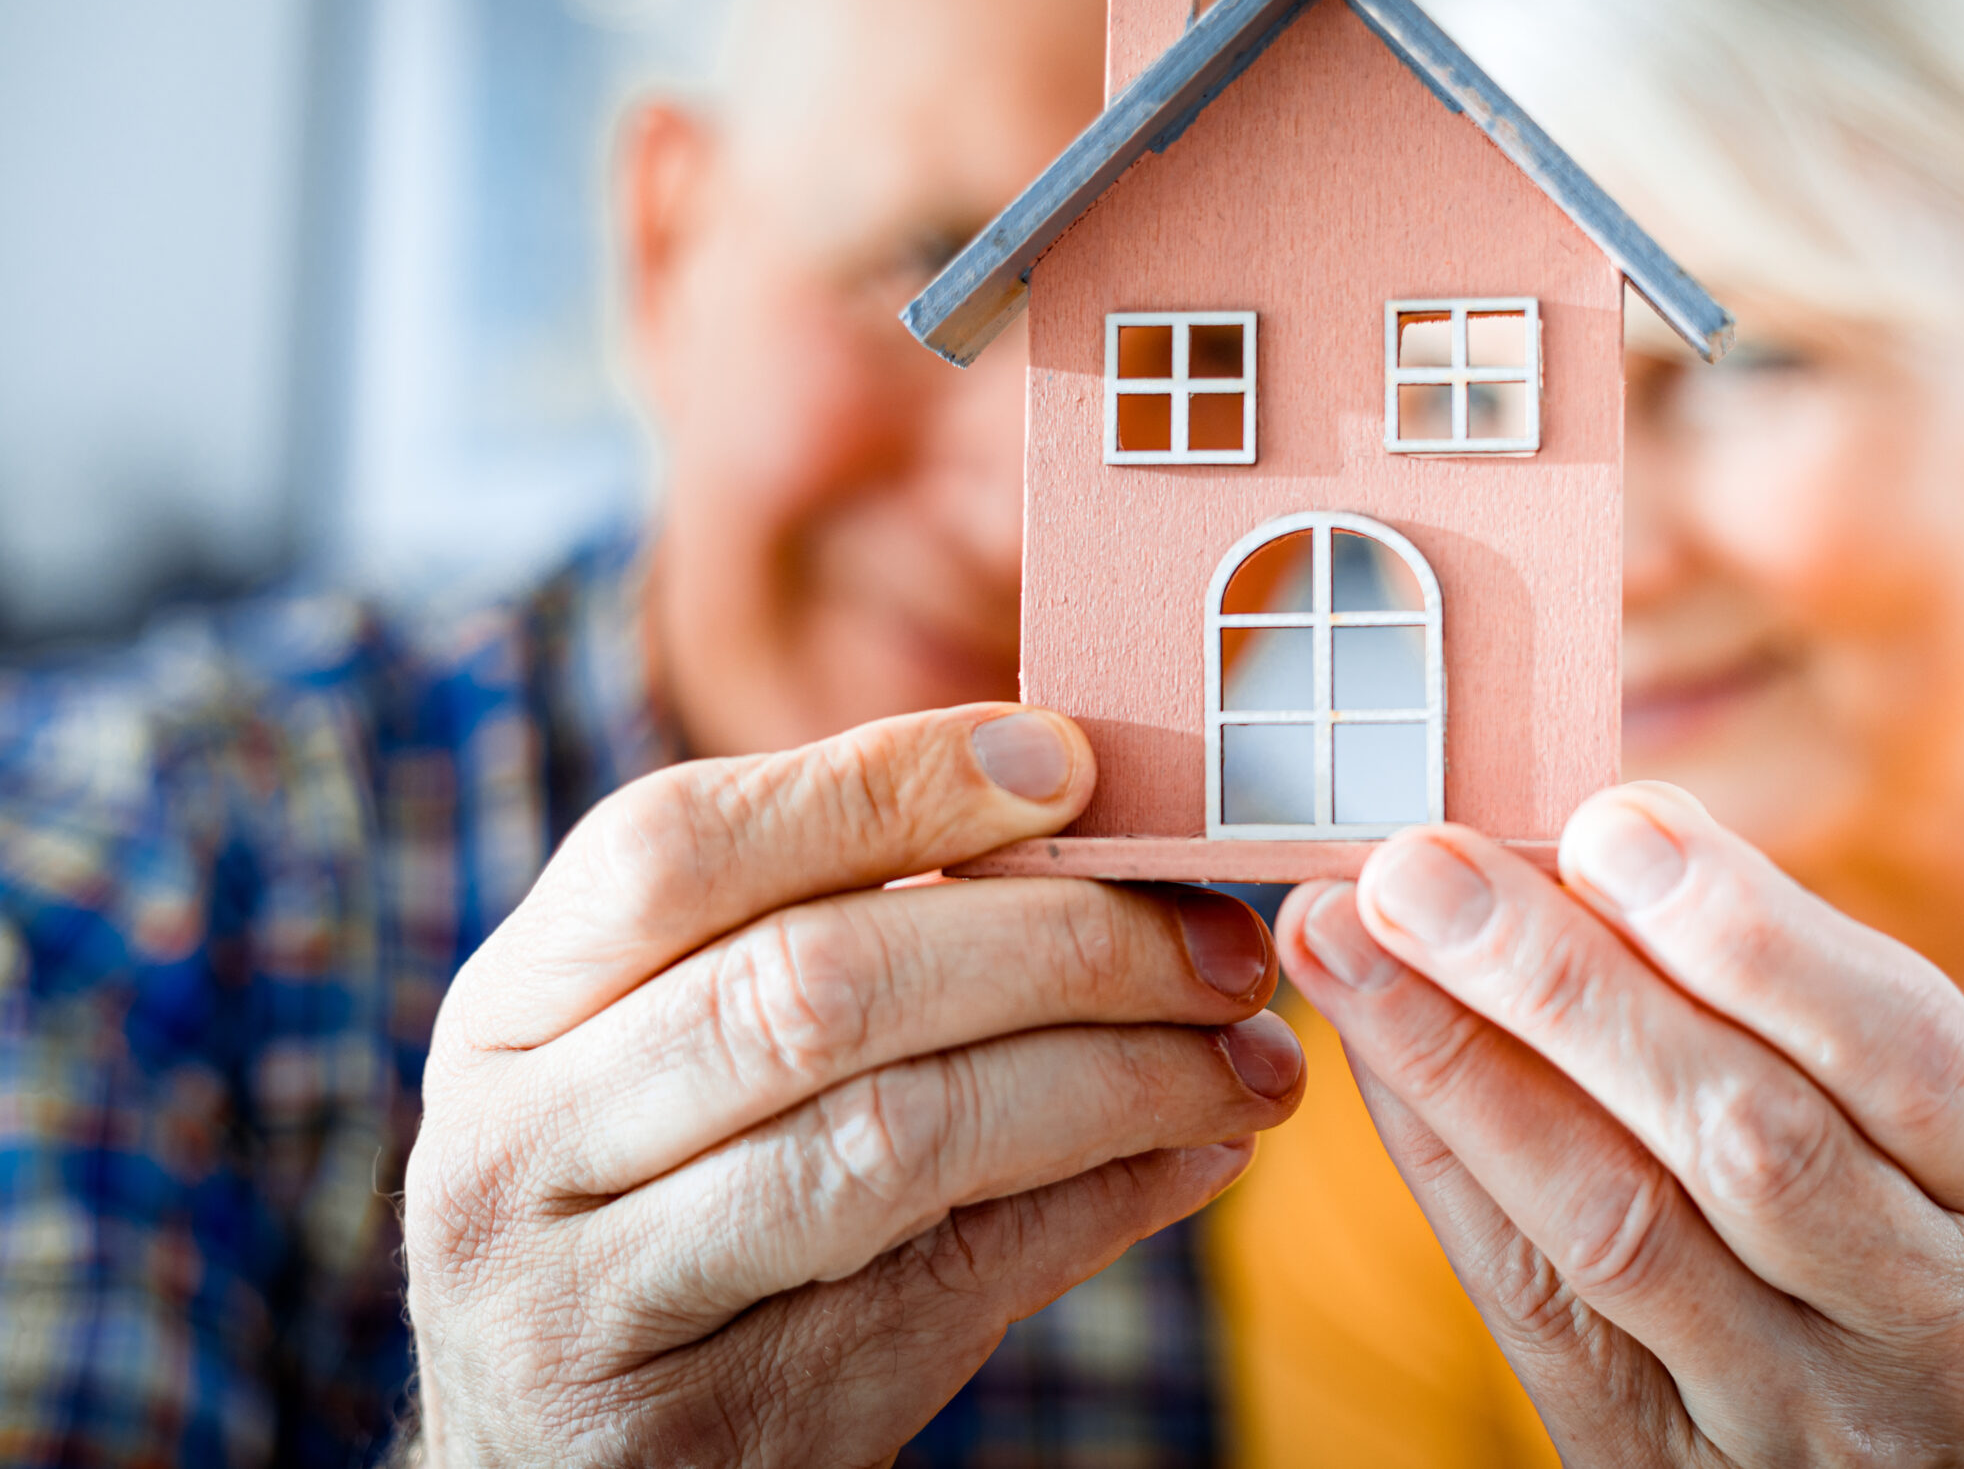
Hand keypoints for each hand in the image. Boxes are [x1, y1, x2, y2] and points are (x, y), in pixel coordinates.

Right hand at [402, 705, 1303, 1466]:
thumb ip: (827, 929)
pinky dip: (1102, 1206)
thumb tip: (1092, 820)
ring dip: (1115, 1082)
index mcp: (514, 1008)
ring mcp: (598, 1305)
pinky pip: (949, 1287)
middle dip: (1060, 947)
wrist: (563, 1456)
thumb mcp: (666, 1051)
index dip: (886, 785)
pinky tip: (1197, 1155)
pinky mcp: (716, 1428)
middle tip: (1220, 945)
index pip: (678, 846)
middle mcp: (520, 1149)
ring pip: (897, 1140)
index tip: (1073, 764)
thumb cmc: (661, 1194)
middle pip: (814, 988)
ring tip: (1251, 1062)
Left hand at [1276, 781, 1963, 1467]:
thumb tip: (1600, 831)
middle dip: (1566, 987)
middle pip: (1746, 1143)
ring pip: (1617, 1227)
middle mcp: (1925, 1322)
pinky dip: (1438, 1149)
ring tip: (1350, 932)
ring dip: (1463, 1061)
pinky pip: (1524, 1295)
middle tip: (1424, 866)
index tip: (1609, 825)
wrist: (1869, 1452)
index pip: (1901, 1053)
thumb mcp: (1881, 1095)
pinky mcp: (1649, 1454)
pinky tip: (1367, 1039)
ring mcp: (1789, 1410)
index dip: (1752, 937)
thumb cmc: (1865, 1198)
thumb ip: (1766, 973)